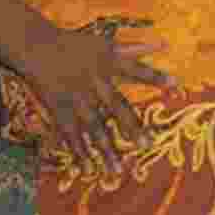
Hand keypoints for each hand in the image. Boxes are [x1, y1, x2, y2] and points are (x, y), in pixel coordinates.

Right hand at [23, 31, 175, 174]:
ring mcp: (77, 98)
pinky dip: (79, 152)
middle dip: (131, 126)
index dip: (156, 76)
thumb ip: (136, 49)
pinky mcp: (60, 110)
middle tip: (147, 145)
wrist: (37, 48)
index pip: (137, 70)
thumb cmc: (77, 45)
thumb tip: (166, 44)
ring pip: (93, 127)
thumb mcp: (106, 44)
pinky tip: (88, 169)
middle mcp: (95, 82)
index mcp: (108, 63)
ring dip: (105, 149)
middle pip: (116, 107)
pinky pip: (70, 134)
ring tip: (118, 170)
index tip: (177, 84)